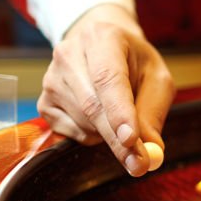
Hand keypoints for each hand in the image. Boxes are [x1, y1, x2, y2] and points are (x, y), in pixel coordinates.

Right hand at [37, 4, 174, 176]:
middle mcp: (69, 54)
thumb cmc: (133, 61)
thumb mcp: (156, 77)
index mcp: (102, 38)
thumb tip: (151, 148)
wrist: (102, 46)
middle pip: (91, 105)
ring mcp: (51, 79)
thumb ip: (153, 110)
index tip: (133, 140)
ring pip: (83, 123)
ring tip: (122, 117)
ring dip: (109, 135)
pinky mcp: (44, 102)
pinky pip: (70, 133)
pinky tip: (101, 117)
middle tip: (140, 163)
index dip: (120, 112)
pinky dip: (93, 136)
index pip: (108, 79)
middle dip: (117, 139)